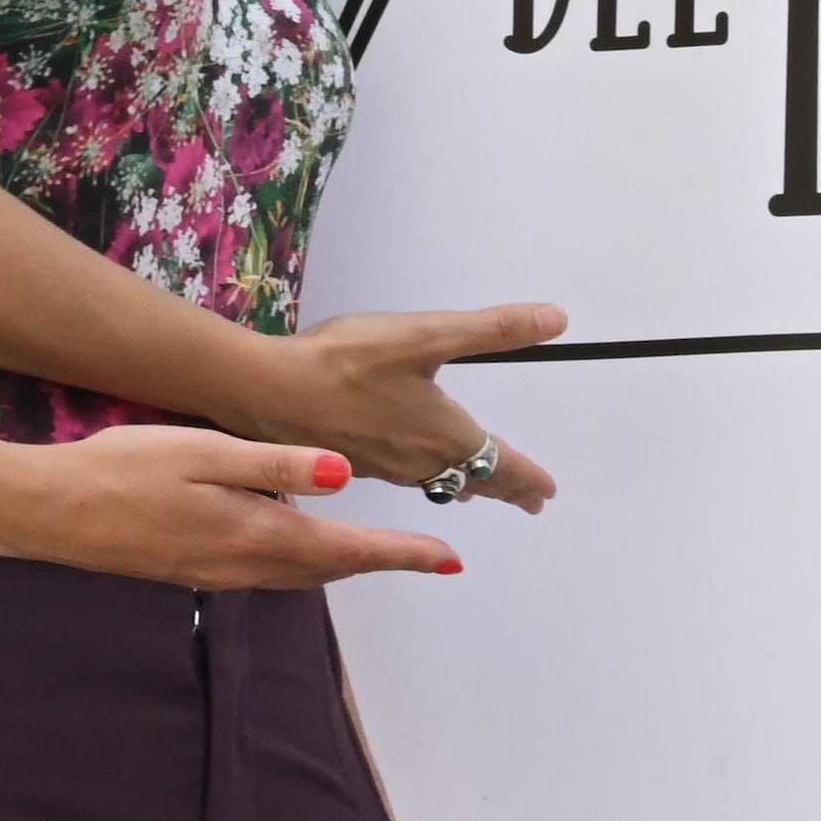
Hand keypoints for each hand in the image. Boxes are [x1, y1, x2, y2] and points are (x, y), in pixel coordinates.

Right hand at [0, 423, 462, 591]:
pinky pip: (268, 574)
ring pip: (300, 574)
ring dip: (344, 564)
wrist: (48, 513)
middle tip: (433, 558)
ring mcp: (217, 575)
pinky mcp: (193, 572)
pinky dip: (303, 563)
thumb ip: (278, 465)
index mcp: (255, 534)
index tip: (450, 560)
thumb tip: (347, 475)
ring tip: (384, 552)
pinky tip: (303, 545)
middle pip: (331, 569)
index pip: (349, 549)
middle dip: (384, 563)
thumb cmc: (121, 469)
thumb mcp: (205, 451)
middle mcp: (243, 565)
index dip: (403, 555)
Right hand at [243, 303, 565, 507]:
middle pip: (474, 480)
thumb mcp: (427, 335)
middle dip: (505, 488)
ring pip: (438, 483)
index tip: (546, 493)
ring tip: (478, 489)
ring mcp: (384, 467)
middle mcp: (419, 461)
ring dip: (466, 485)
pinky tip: (416, 470)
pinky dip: (428, 479)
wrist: (264, 390)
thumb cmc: (347, 361)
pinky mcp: (351, 463)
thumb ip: (493, 329)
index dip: (528, 477)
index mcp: (445, 435)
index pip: (501, 464)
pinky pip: (406, 478)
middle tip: (529, 500)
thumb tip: (556, 319)